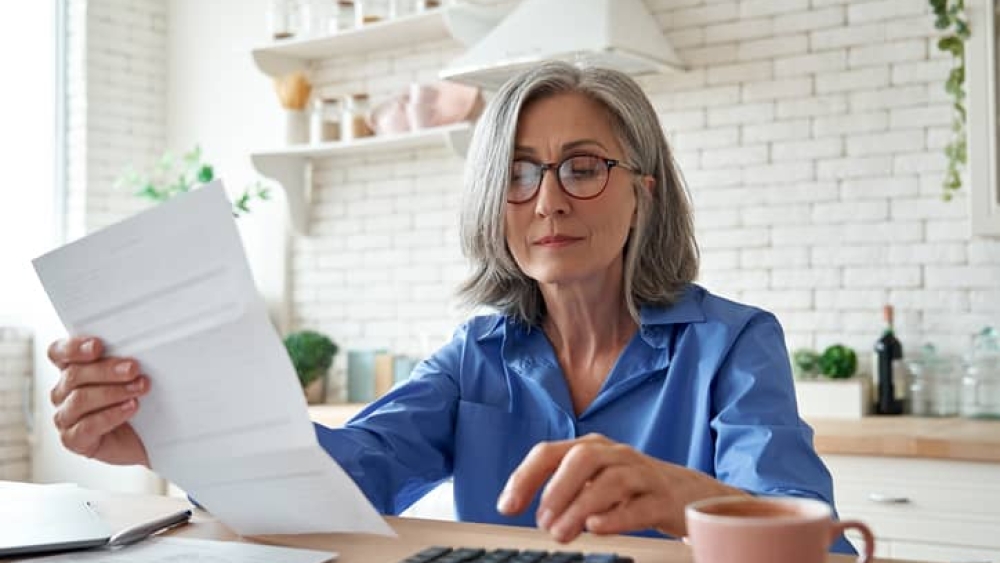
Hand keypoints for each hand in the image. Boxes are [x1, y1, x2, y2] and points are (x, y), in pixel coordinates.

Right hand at [48, 337, 150, 466]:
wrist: (145, 437)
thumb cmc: (134, 402)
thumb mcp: (130, 377)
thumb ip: (123, 361)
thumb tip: (135, 350)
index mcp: (71, 370)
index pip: (58, 353)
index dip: (73, 348)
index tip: (97, 346)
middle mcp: (64, 392)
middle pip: (74, 375)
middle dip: (107, 370)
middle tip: (133, 369)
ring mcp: (66, 417)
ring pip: (80, 400)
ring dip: (113, 392)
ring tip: (139, 389)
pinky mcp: (73, 440)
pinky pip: (87, 426)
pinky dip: (111, 415)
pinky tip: (130, 408)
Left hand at [496, 433, 745, 541]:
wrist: (688, 494)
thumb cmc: (632, 489)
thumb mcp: (594, 482)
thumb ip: (565, 492)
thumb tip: (536, 514)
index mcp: (592, 448)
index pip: (550, 452)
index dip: (525, 477)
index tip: (506, 507)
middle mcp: (616, 455)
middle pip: (583, 458)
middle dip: (557, 489)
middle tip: (542, 521)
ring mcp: (643, 474)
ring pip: (611, 481)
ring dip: (581, 507)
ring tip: (562, 533)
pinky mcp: (664, 499)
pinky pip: (641, 504)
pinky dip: (617, 516)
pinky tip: (597, 527)